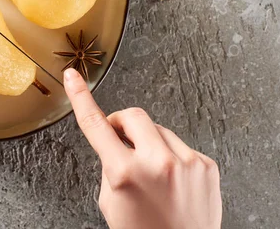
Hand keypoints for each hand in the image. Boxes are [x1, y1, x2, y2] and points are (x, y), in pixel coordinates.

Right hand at [63, 68, 221, 228]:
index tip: (73, 76)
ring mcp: (186, 162)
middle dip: (122, 124)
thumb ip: (111, 166)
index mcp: (125, 173)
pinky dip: (171, 156)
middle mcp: (158, 163)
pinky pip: (180, 146)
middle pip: (132, 115)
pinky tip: (172, 181)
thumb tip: (118, 142)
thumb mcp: (111, 202)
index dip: (80, 97)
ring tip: (152, 174)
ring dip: (149, 143)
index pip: (95, 124)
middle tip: (120, 141)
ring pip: (158, 129)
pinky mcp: (206, 165)